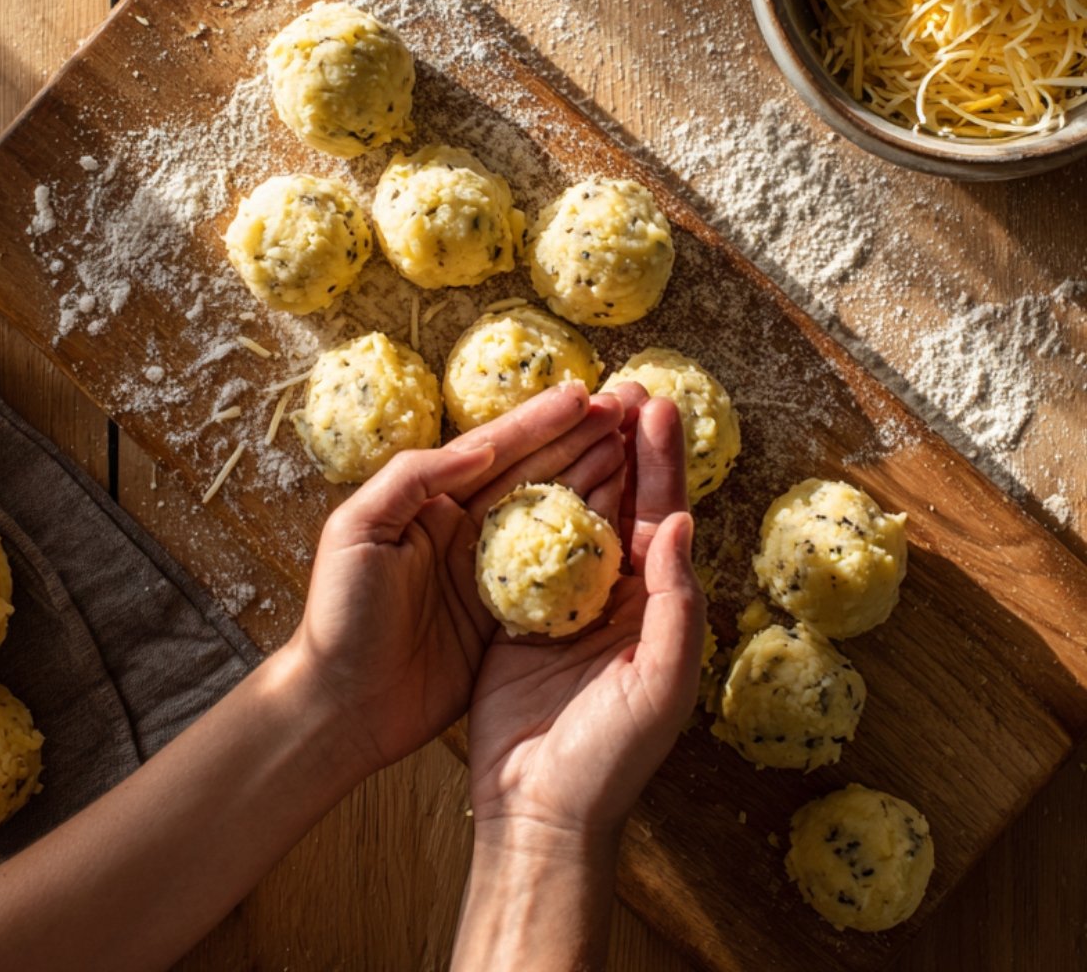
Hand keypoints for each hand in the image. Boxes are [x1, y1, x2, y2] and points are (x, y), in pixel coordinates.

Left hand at [289, 382, 628, 777]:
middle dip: (580, 438)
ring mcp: (491, 570)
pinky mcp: (509, 614)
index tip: (584, 395)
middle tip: (629, 407)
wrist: (342, 704)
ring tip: (637, 445)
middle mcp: (467, 527)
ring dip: (595, 478)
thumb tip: (481, 445)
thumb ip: (413, 479)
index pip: (495, 450)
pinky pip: (557, 572)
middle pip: (533, 472)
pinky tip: (625, 519)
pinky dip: (591, 543)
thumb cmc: (339, 615)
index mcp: (432, 500)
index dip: (540, 422)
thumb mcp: (358, 531)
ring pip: (552, 512)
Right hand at [466, 395, 705, 839]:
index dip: (660, 460)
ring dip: (577, 462)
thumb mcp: (659, 685)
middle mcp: (614, 596)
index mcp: (655, 607)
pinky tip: (519, 467)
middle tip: (620, 385)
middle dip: (622, 445)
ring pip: (574, 516)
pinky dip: (525, 504)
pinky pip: (523, 547)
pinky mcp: (516, 615)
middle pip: (621, 503)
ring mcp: (564, 603)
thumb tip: (679, 524)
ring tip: (575, 409)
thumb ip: (675, 607)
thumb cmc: (610, 758)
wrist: (537, 809)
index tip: (655, 405)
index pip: (663, 516)